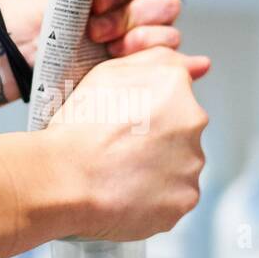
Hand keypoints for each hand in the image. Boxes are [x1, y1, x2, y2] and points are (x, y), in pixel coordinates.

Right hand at [48, 47, 209, 241]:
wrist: (64, 177)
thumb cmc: (79, 128)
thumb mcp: (109, 73)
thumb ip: (155, 59)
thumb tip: (193, 64)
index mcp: (175, 87)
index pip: (176, 98)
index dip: (148, 112)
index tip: (128, 123)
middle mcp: (193, 122)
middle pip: (181, 132)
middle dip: (158, 141)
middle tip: (121, 150)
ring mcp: (191, 163)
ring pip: (181, 165)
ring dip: (159, 169)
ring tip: (122, 173)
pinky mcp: (185, 198)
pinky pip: (176, 196)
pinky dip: (158, 198)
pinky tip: (130, 192)